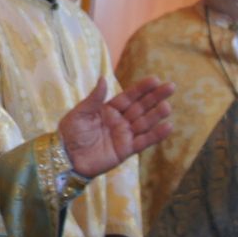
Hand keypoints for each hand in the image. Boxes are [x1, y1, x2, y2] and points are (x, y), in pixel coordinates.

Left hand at [57, 78, 174, 179]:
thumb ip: (94, 98)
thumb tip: (104, 78)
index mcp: (108, 109)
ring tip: (167, 106)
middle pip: (141, 107)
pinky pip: (144, 141)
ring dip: (157, 115)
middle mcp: (119, 121)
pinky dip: (156, 135)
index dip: (141, 89)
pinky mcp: (126, 150)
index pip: (128, 97)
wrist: (67, 158)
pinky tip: (168, 127)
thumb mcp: (80, 113)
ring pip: (144, 123)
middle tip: (170, 87)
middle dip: (155, 97)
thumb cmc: (70, 134)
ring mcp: (124, 135)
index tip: (155, 79)